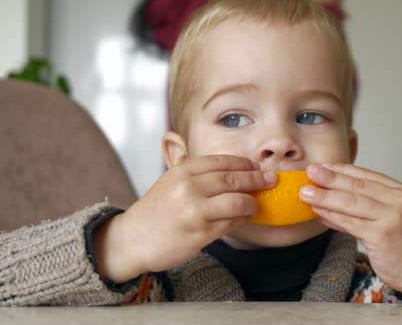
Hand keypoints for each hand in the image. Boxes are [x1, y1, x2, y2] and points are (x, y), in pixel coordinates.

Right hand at [94, 155, 275, 282]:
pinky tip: (243, 218)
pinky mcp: (199, 233)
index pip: (222, 162)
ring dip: (252, 203)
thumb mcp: (171, 181)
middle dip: (257, 179)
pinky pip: (230, 223)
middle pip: (234, 179)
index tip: (257, 168)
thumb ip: (198, 174)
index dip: (244, 164)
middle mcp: (189, 188)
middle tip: (271, 180)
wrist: (131, 239)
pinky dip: (241, 220)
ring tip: (256, 205)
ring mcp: (194, 211)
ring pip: (237, 202)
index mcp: (182, 171)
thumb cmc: (155, 211)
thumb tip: (235, 170)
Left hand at [299, 163, 401, 298]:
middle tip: (310, 172)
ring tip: (306, 193)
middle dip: (330, 178)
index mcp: (400, 191)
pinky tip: (318, 213)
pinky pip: (350, 223)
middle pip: (357, 186)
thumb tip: (328, 190)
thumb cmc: (401, 243)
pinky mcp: (382, 235)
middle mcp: (399, 201)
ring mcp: (392, 217)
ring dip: (325, 197)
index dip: (341, 169)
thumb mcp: (386, 215)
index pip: (365, 175)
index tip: (321, 166)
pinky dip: (332, 217)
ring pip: (351, 203)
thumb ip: (363, 202)